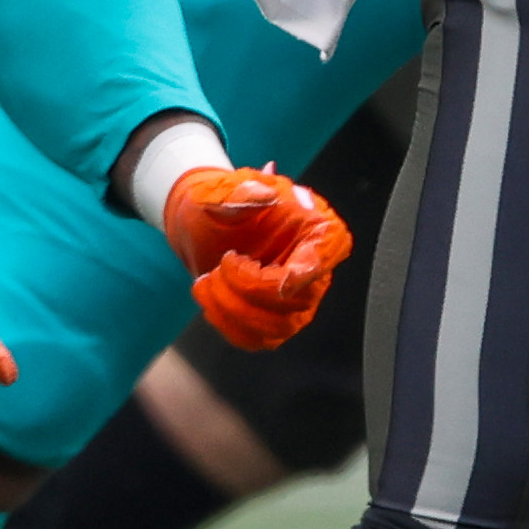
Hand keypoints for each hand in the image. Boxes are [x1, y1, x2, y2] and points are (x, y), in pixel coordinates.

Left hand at [161, 163, 352, 349]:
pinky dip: (228, 326)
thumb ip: (240, 192)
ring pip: (278, 327)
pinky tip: (209, 301)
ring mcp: (297, 300)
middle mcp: (315, 268)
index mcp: (317, 228)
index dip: (305, 271)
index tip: (275, 276)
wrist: (202, 225)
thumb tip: (264, 195)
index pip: (327, 254)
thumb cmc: (221, 201)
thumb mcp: (224, 189)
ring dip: (234, 311)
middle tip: (218, 268)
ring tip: (205, 283)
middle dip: (249, 290)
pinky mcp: (275, 321)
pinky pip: (259, 340)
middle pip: (298, 298)